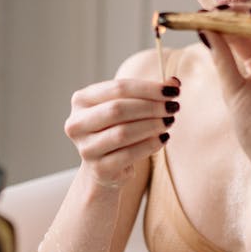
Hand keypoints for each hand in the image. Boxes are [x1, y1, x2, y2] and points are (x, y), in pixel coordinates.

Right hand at [64, 77, 179, 187]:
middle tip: (173, 107)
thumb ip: (149, 93)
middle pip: (117, 109)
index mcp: (81, 100)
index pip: (118, 88)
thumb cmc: (117, 129)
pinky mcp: (99, 169)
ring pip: (123, 133)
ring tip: (169, 121)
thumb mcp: (130, 107)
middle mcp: (76, 124)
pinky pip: (129, 155)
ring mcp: (86, 148)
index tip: (173, 91)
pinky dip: (150, 145)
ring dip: (152, 125)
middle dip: (150, 107)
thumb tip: (174, 82)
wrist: (104, 168)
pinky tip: (163, 138)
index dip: (148, 88)